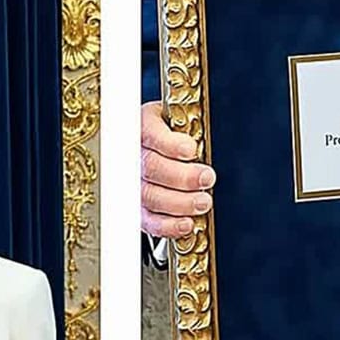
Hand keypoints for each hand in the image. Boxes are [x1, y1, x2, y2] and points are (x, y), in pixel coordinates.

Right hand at [141, 100, 215, 237]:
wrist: (157, 144)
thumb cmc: (173, 132)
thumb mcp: (179, 113)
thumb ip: (188, 119)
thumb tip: (204, 132)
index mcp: (143, 127)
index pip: (150, 134)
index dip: (170, 145)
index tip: (190, 150)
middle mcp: (133, 155)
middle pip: (150, 167)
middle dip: (181, 176)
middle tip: (207, 179)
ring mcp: (133, 183)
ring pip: (149, 195)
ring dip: (179, 202)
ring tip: (203, 202)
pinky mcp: (138, 207)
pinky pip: (147, 220)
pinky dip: (167, 225)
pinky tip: (186, 224)